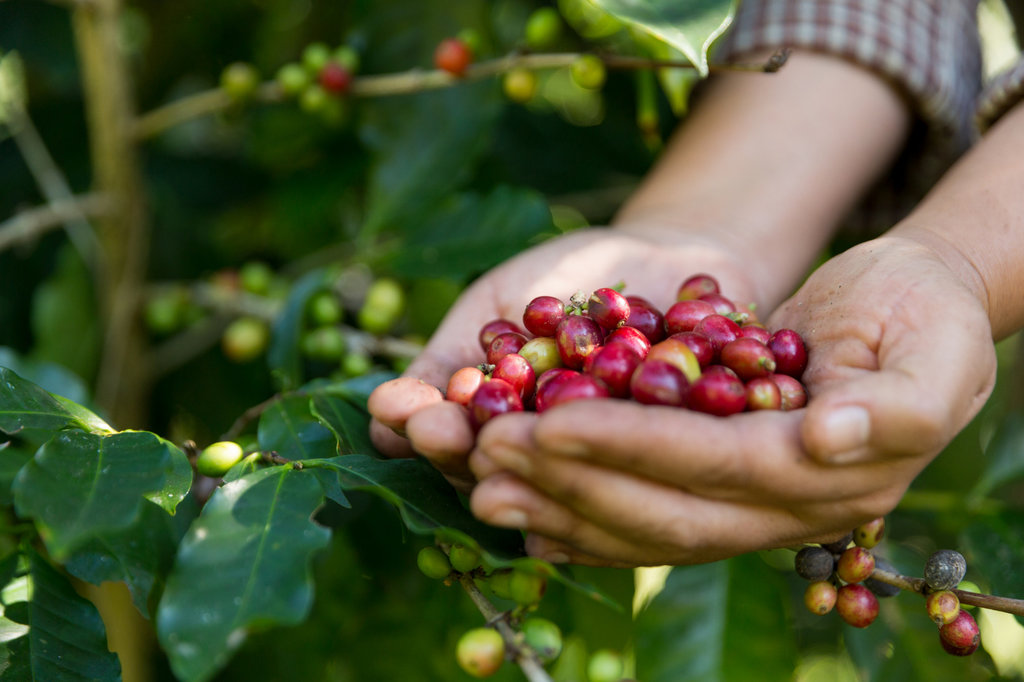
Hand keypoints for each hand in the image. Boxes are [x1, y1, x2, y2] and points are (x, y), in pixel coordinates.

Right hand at [367, 227, 759, 491]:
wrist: (664, 255)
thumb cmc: (565, 277)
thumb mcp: (496, 303)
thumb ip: (447, 357)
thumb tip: (380, 410)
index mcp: (497, 433)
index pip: (452, 441)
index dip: (427, 429)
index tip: (407, 412)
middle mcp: (548, 460)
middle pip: (499, 469)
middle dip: (465, 450)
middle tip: (439, 430)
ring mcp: (606, 461)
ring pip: (563, 474)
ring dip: (530, 461)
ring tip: (502, 439)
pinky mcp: (669, 456)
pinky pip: (647, 452)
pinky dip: (628, 441)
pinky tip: (607, 442)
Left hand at [466, 237, 996, 565]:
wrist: (917, 312)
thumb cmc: (927, 314)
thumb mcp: (934, 348)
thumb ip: (894, 405)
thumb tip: (823, 440)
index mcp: (827, 477)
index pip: (712, 466)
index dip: (627, 450)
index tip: (545, 425)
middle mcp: (781, 511)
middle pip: (660, 510)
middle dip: (567, 484)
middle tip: (483, 458)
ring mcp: (747, 509)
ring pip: (640, 523)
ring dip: (556, 504)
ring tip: (478, 480)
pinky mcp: (720, 488)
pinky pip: (644, 516)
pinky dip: (581, 515)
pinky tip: (521, 504)